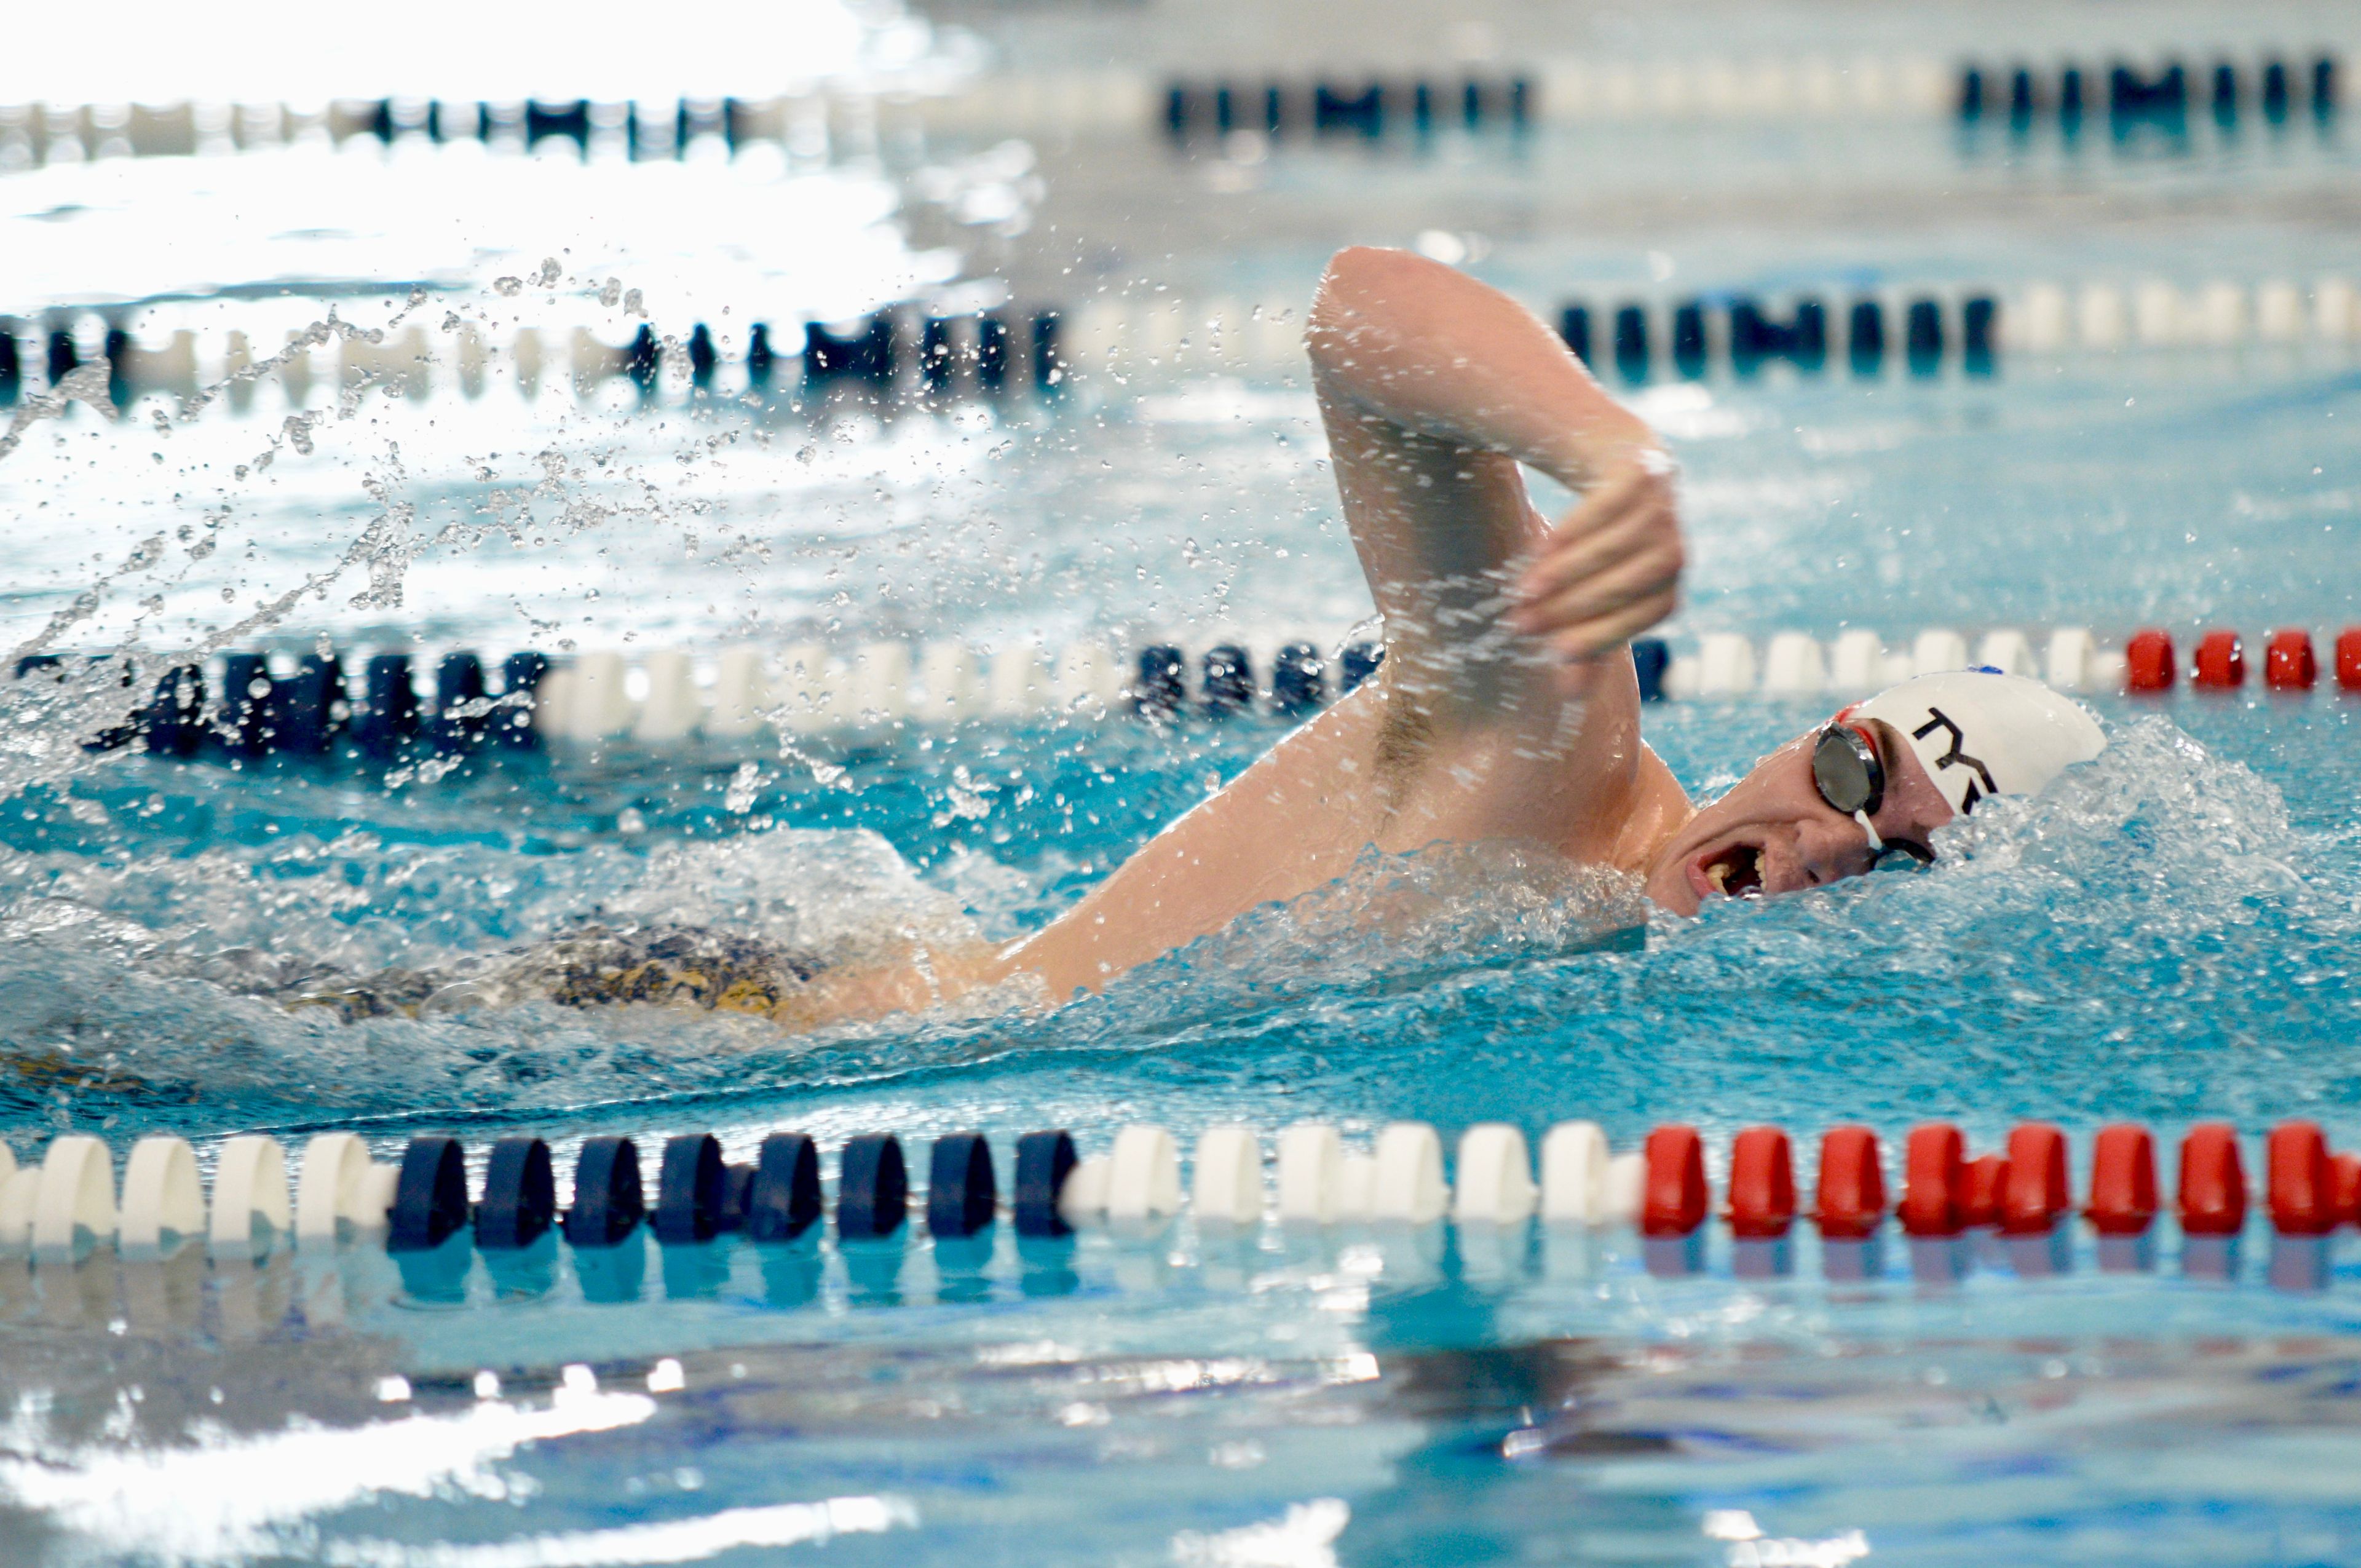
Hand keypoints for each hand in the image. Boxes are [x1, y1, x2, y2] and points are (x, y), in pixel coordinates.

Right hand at [1507, 450, 1682, 660]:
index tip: (1556, 651)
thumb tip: (1571, 695)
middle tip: (1520, 624)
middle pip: (1629, 583)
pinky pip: (1606, 506)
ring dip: (1566, 571)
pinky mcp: (1641, 472)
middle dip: (1572, 607)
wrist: (1621, 461)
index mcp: (1669, 586)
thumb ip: (1589, 637)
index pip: (1643, 615)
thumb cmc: (1607, 541)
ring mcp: (1662, 507)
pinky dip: (1573, 530)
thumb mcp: (1598, 591)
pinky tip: (1539, 548)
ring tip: (1522, 590)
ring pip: (1615, 545)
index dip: (1602, 634)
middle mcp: (1675, 548)